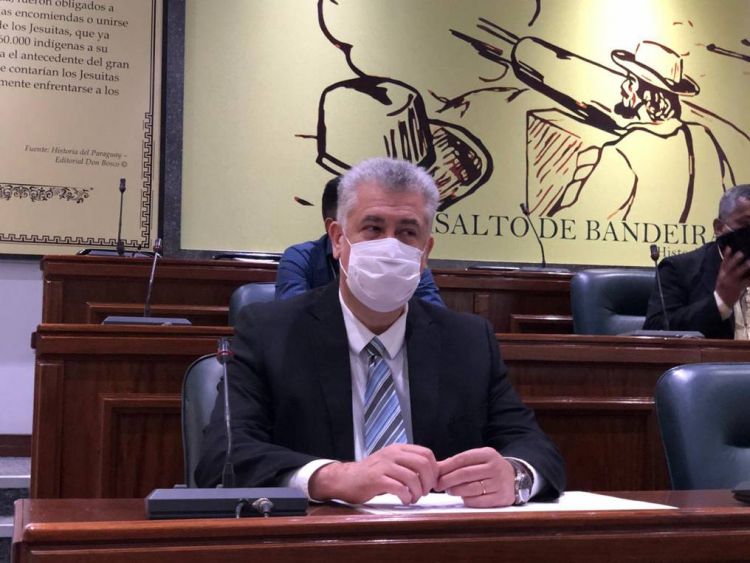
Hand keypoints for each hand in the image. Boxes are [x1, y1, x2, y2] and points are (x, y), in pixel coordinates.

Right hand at [308, 444, 437, 504]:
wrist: (346, 479)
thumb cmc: (371, 474)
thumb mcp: (391, 462)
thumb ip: (409, 464)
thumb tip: (434, 472)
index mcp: (398, 448)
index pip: (426, 453)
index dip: (434, 470)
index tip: (432, 482)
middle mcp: (392, 454)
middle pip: (422, 464)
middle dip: (428, 481)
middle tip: (425, 492)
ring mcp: (383, 465)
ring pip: (412, 477)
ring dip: (417, 492)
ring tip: (413, 498)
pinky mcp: (376, 479)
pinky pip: (399, 488)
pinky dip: (406, 497)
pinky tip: (404, 500)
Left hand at [436, 447, 514, 507]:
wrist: (514, 478)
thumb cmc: (489, 468)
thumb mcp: (477, 459)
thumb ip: (458, 462)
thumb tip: (436, 468)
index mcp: (487, 454)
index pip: (462, 459)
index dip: (446, 467)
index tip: (435, 473)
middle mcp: (495, 467)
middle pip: (465, 474)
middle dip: (448, 480)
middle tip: (438, 485)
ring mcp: (499, 483)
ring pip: (471, 488)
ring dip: (455, 491)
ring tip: (449, 491)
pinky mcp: (502, 498)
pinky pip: (479, 501)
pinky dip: (467, 500)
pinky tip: (462, 497)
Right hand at [716, 247, 749, 305]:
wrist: (721, 301)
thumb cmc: (722, 288)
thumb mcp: (721, 278)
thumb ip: (726, 270)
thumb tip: (730, 260)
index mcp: (721, 274)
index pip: (723, 263)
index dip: (726, 255)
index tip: (729, 247)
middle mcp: (725, 277)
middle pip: (730, 266)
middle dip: (735, 260)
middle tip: (741, 253)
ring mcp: (731, 282)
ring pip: (738, 273)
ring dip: (744, 267)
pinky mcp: (738, 288)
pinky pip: (746, 282)